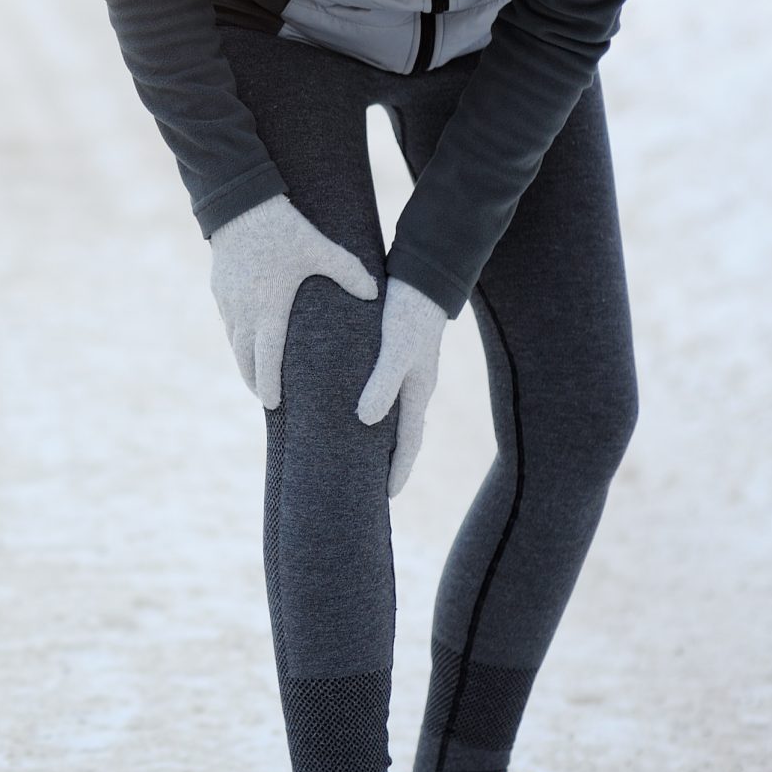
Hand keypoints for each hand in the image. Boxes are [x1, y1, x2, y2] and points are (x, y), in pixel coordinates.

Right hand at [206, 195, 377, 409]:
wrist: (239, 203)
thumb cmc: (282, 229)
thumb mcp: (320, 249)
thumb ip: (349, 273)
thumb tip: (374, 295)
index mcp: (269, 309)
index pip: (265, 360)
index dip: (268, 385)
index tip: (273, 404)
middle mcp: (244, 311)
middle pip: (244, 359)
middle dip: (254, 381)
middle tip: (267, 399)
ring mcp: (228, 300)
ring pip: (233, 342)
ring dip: (244, 361)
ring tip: (257, 374)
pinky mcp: (219, 288)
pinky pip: (228, 322)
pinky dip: (237, 338)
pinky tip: (247, 337)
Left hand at [357, 278, 450, 496]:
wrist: (422, 274)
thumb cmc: (409, 311)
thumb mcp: (396, 348)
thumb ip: (382, 382)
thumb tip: (364, 421)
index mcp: (417, 392)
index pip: (408, 443)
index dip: (397, 470)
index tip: (386, 497)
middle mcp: (412, 386)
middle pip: (400, 433)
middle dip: (386, 461)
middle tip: (368, 486)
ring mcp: (404, 370)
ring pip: (389, 413)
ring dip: (376, 436)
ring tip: (355, 454)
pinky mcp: (392, 354)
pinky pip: (379, 390)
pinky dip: (368, 406)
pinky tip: (349, 407)